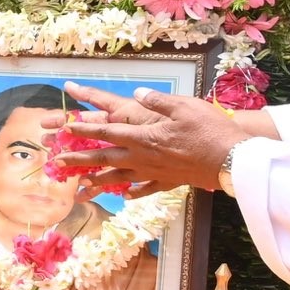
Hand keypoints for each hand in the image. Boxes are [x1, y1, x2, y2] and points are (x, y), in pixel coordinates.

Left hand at [47, 85, 247, 193]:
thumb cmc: (210, 130)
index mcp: (143, 136)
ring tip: (80, 187)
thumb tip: (138, 92)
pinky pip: (146, 189)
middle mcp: (143, 157)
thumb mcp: (184, 106)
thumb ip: (158, 100)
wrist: (232, 160)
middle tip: (56, 164)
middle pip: (104, 158)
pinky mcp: (169, 182)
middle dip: (79, 160)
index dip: (83, 129)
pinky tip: (125, 197)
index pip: (106, 131)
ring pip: (119, 177)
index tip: (63, 130)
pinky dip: (133, 192)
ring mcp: (154, 173)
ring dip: (97, 181)